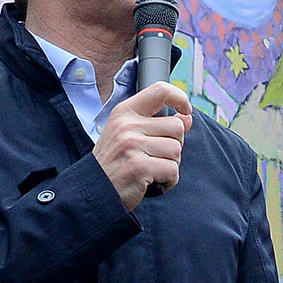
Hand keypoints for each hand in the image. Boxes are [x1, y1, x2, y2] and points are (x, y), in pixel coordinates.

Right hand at [93, 80, 191, 209]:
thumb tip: (187, 117)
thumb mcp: (129, 135)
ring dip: (171, 165)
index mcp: (124, 112)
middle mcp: (127, 126)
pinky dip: (169, 181)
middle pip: (177, 127)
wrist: (94, 191)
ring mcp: (132, 145)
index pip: (160, 90)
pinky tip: (153, 182)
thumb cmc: (114, 163)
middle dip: (174, 145)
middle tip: (156, 157)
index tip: (185, 111)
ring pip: (176, 150)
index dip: (180, 98)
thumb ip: (158, 124)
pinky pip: (172, 170)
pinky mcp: (139, 166)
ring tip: (152, 170)